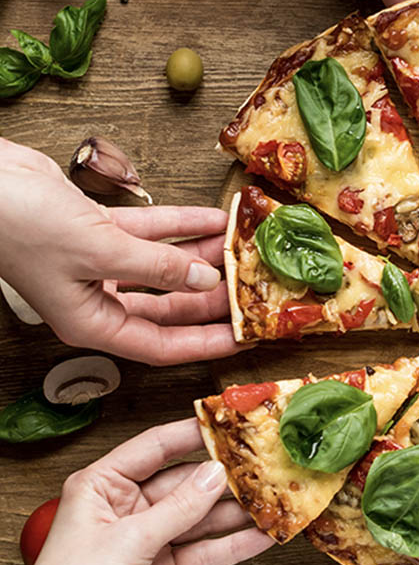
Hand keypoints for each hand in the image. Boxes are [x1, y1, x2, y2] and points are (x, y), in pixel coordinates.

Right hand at [0, 139, 240, 364]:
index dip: (206, 344)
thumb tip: (206, 282)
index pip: (162, 346)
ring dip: (201, 257)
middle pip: (168, 308)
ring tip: (239, 250)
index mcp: (91, 323)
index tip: (244, 339)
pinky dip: (182, 226)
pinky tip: (214, 219)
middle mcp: (96, 299)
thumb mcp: (101, 251)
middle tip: (249, 292)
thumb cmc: (21, 224)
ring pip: (163, 267)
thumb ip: (159, 267)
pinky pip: (151, 233)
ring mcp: (97, 264)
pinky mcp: (97, 231)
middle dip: (210, 299)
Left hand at [0, 420, 273, 564]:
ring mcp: (146, 539)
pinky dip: (230, 546)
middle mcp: (127, 507)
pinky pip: (202, 552)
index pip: (156, 447)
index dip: (193, 434)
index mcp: (105, 484)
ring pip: (198, 518)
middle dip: (224, 478)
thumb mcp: (130, 540)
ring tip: (272, 502)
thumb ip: (179, 508)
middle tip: (263, 467)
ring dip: (234, 514)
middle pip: (184, 483)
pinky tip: (260, 538)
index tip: (231, 425)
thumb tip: (217, 474)